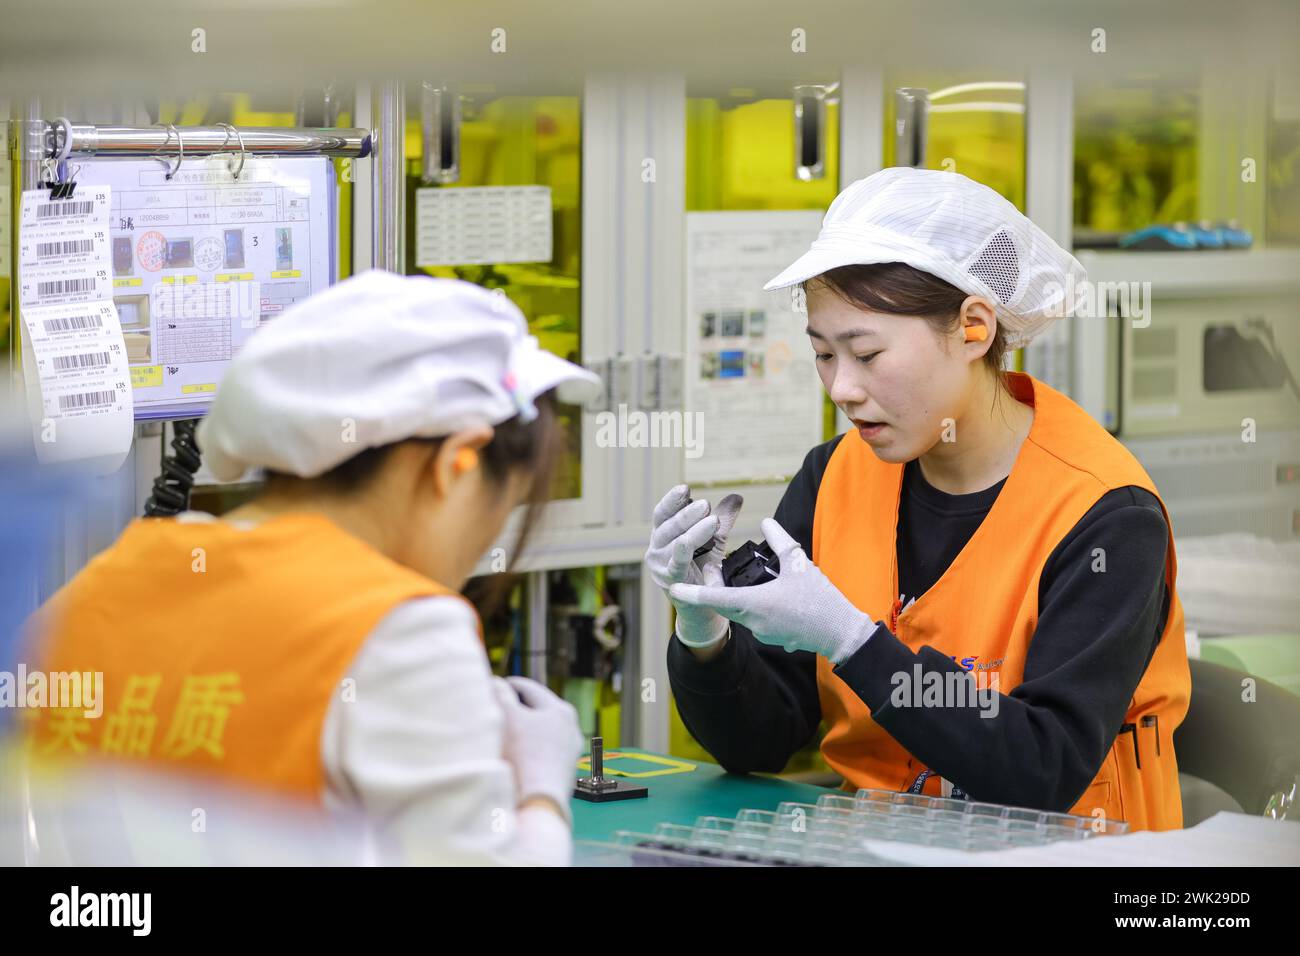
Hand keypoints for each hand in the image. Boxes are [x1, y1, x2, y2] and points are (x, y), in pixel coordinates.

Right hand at [491, 676, 584, 823]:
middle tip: (496, 708)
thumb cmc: (523, 756)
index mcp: (560, 709)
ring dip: (523, 730)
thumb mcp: (507, 718)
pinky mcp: (564, 771)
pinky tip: (515, 756)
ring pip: (541, 732)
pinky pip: (543, 752)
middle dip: (516, 708)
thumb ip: (500, 695)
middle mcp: (571, 728)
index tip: (492, 685)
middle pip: (538, 710)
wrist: (538, 802)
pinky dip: (529, 749)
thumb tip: (496, 682)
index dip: (508, 684)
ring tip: (503, 733)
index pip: (529, 688)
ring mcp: (570, 751)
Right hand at [644, 484, 743, 647]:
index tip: (684, 488)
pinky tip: (688, 541)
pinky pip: (675, 564)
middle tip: (705, 504)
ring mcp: (660, 565)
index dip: (672, 500)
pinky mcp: (670, 581)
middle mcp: (657, 548)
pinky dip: (682, 551)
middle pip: (668, 526)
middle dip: (687, 514)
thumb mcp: (713, 542)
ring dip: (692, 530)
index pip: (663, 513)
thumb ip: (721, 520)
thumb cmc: (704, 571)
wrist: (703, 608)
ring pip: (674, 543)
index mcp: (663, 535)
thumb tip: (736, 497)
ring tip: (711, 520)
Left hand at [668, 518, 878, 664]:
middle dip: (713, 589)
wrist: (840, 633)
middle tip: (711, 568)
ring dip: (733, 597)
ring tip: (735, 578)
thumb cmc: (821, 599)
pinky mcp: (772, 636)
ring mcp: (762, 632)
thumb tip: (765, 522)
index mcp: (754, 603)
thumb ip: (779, 540)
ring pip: (738, 612)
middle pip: (723, 604)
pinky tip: (765, 595)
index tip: (673, 588)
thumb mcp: (799, 563)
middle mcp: (753, 621)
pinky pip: (753, 619)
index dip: (692, 592)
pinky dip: (750, 606)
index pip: (714, 598)